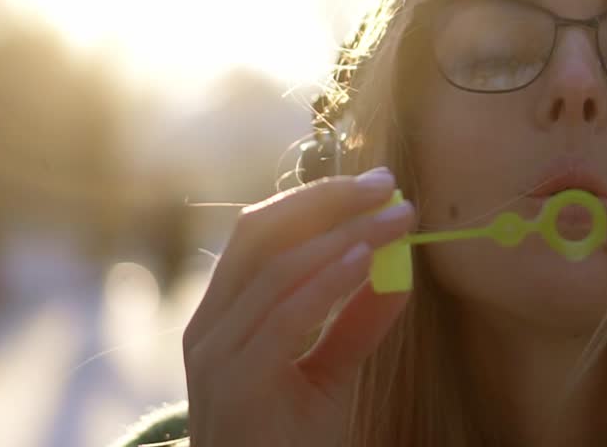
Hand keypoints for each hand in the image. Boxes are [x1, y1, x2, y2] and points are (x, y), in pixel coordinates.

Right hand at [182, 167, 414, 446]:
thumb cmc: (290, 442)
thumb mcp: (330, 373)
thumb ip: (356, 323)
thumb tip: (398, 270)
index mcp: (223, 315)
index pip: (261, 233)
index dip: (317, 199)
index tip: (377, 185)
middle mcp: (209, 327)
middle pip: (260, 234)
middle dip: (327, 200)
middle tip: (387, 185)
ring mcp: (214, 354)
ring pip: (275, 268)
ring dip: (343, 234)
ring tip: (395, 220)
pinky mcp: (235, 384)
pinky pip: (282, 318)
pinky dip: (325, 282)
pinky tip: (365, 261)